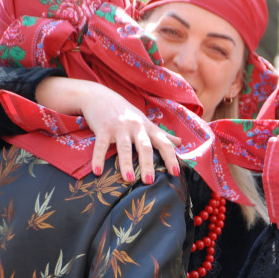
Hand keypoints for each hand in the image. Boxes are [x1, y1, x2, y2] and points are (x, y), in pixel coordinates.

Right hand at [34, 77, 180, 180]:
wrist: (100, 96)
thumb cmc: (126, 113)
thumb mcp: (145, 122)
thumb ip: (162, 134)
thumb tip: (180, 143)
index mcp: (148, 127)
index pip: (164, 143)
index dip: (171, 158)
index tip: (175, 173)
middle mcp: (136, 127)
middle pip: (145, 147)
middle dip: (147, 164)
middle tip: (149, 181)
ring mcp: (119, 127)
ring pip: (125, 147)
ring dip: (126, 163)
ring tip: (128, 179)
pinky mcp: (103, 128)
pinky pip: (101, 145)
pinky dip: (98, 158)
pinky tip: (98, 172)